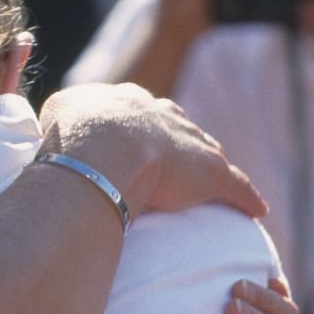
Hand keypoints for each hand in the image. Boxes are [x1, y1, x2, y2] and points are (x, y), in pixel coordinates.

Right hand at [38, 81, 264, 220]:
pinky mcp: (213, 173)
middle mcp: (163, 115)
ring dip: (208, 167)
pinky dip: (245, 198)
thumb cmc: (73, 135)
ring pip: (206, 152)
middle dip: (177, 142)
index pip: (139, 114)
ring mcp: (190, 142)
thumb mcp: (58, 113)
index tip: (133, 145)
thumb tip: (58, 128)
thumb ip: (64, 117)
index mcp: (128, 102)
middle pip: (177, 128)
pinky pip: (236, 187)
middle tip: (171, 164)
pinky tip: (255, 210)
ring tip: (207, 185)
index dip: (137, 130)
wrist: (104, 149)